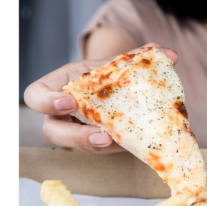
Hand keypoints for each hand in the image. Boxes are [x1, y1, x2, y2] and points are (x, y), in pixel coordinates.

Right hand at [24, 42, 177, 153]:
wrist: (124, 86)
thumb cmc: (114, 71)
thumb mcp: (122, 61)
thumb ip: (143, 54)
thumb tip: (170, 54)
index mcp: (63, 84)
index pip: (36, 94)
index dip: (46, 101)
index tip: (68, 102)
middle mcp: (65, 112)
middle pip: (52, 130)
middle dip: (74, 137)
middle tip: (101, 137)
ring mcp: (78, 130)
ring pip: (77, 146)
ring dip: (97, 147)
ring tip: (118, 143)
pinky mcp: (96, 144)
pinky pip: (100, 151)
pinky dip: (117, 148)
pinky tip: (135, 143)